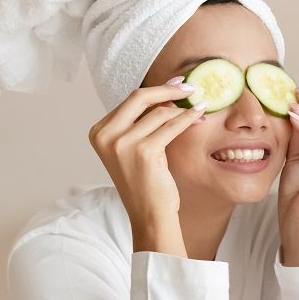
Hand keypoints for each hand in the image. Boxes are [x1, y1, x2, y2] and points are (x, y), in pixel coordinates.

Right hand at [88, 77, 204, 255]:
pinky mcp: (143, 151)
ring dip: (183, 108)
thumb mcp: (134, 148)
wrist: (149, 214)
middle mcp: (106, 136)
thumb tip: (167, 94)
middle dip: (168, 90)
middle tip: (190, 87)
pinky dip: (188, 118)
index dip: (156, 91)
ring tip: (199, 108)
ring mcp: (122, 143)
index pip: (129, 101)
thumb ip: (141, 122)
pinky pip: (171, 126)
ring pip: (159, 113)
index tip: (176, 85)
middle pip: (139, 97)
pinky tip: (199, 115)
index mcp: (99, 132)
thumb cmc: (146, 182)